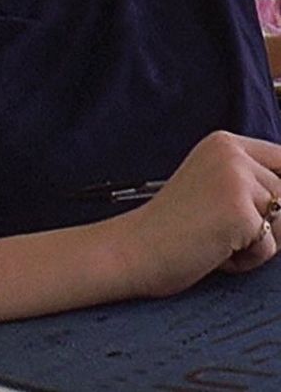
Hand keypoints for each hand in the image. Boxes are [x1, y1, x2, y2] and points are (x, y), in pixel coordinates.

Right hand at [118, 131, 280, 299]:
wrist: (135, 247)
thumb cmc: (172, 227)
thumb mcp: (214, 186)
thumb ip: (251, 183)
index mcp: (224, 143)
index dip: (280, 192)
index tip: (256, 210)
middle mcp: (231, 153)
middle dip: (268, 222)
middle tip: (227, 230)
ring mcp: (236, 181)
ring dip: (259, 241)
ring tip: (220, 239)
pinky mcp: (240, 213)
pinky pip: (271, 248)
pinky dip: (247, 260)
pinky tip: (215, 251)